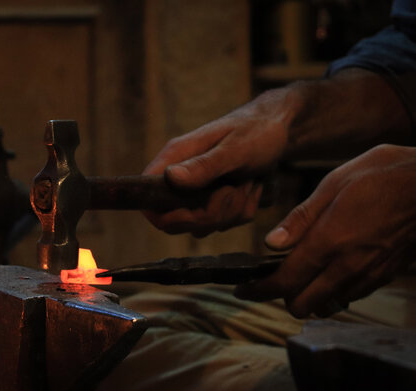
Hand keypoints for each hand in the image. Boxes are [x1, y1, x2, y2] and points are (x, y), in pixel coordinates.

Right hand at [143, 87, 297, 235]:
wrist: (279, 129)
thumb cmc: (257, 130)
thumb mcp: (235, 148)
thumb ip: (204, 165)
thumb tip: (171, 177)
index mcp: (175, 158)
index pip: (148, 198)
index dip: (165, 215)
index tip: (195, 211)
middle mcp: (180, 176)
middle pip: (176, 220)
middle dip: (210, 214)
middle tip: (233, 190)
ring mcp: (196, 192)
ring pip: (203, 225)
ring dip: (231, 211)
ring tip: (246, 182)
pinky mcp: (213, 201)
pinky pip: (223, 224)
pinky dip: (242, 211)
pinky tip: (250, 187)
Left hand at [235, 144, 415, 317]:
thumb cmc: (381, 176)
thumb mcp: (332, 185)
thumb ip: (300, 219)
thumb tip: (272, 243)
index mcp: (329, 242)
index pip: (285, 282)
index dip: (259, 290)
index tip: (243, 290)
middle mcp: (348, 266)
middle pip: (303, 305)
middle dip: (282, 296)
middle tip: (272, 279)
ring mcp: (368, 274)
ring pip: (327, 305)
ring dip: (309, 296)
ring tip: (300, 273)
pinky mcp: (385, 275)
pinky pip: (349, 296)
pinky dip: (333, 291)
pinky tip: (329, 269)